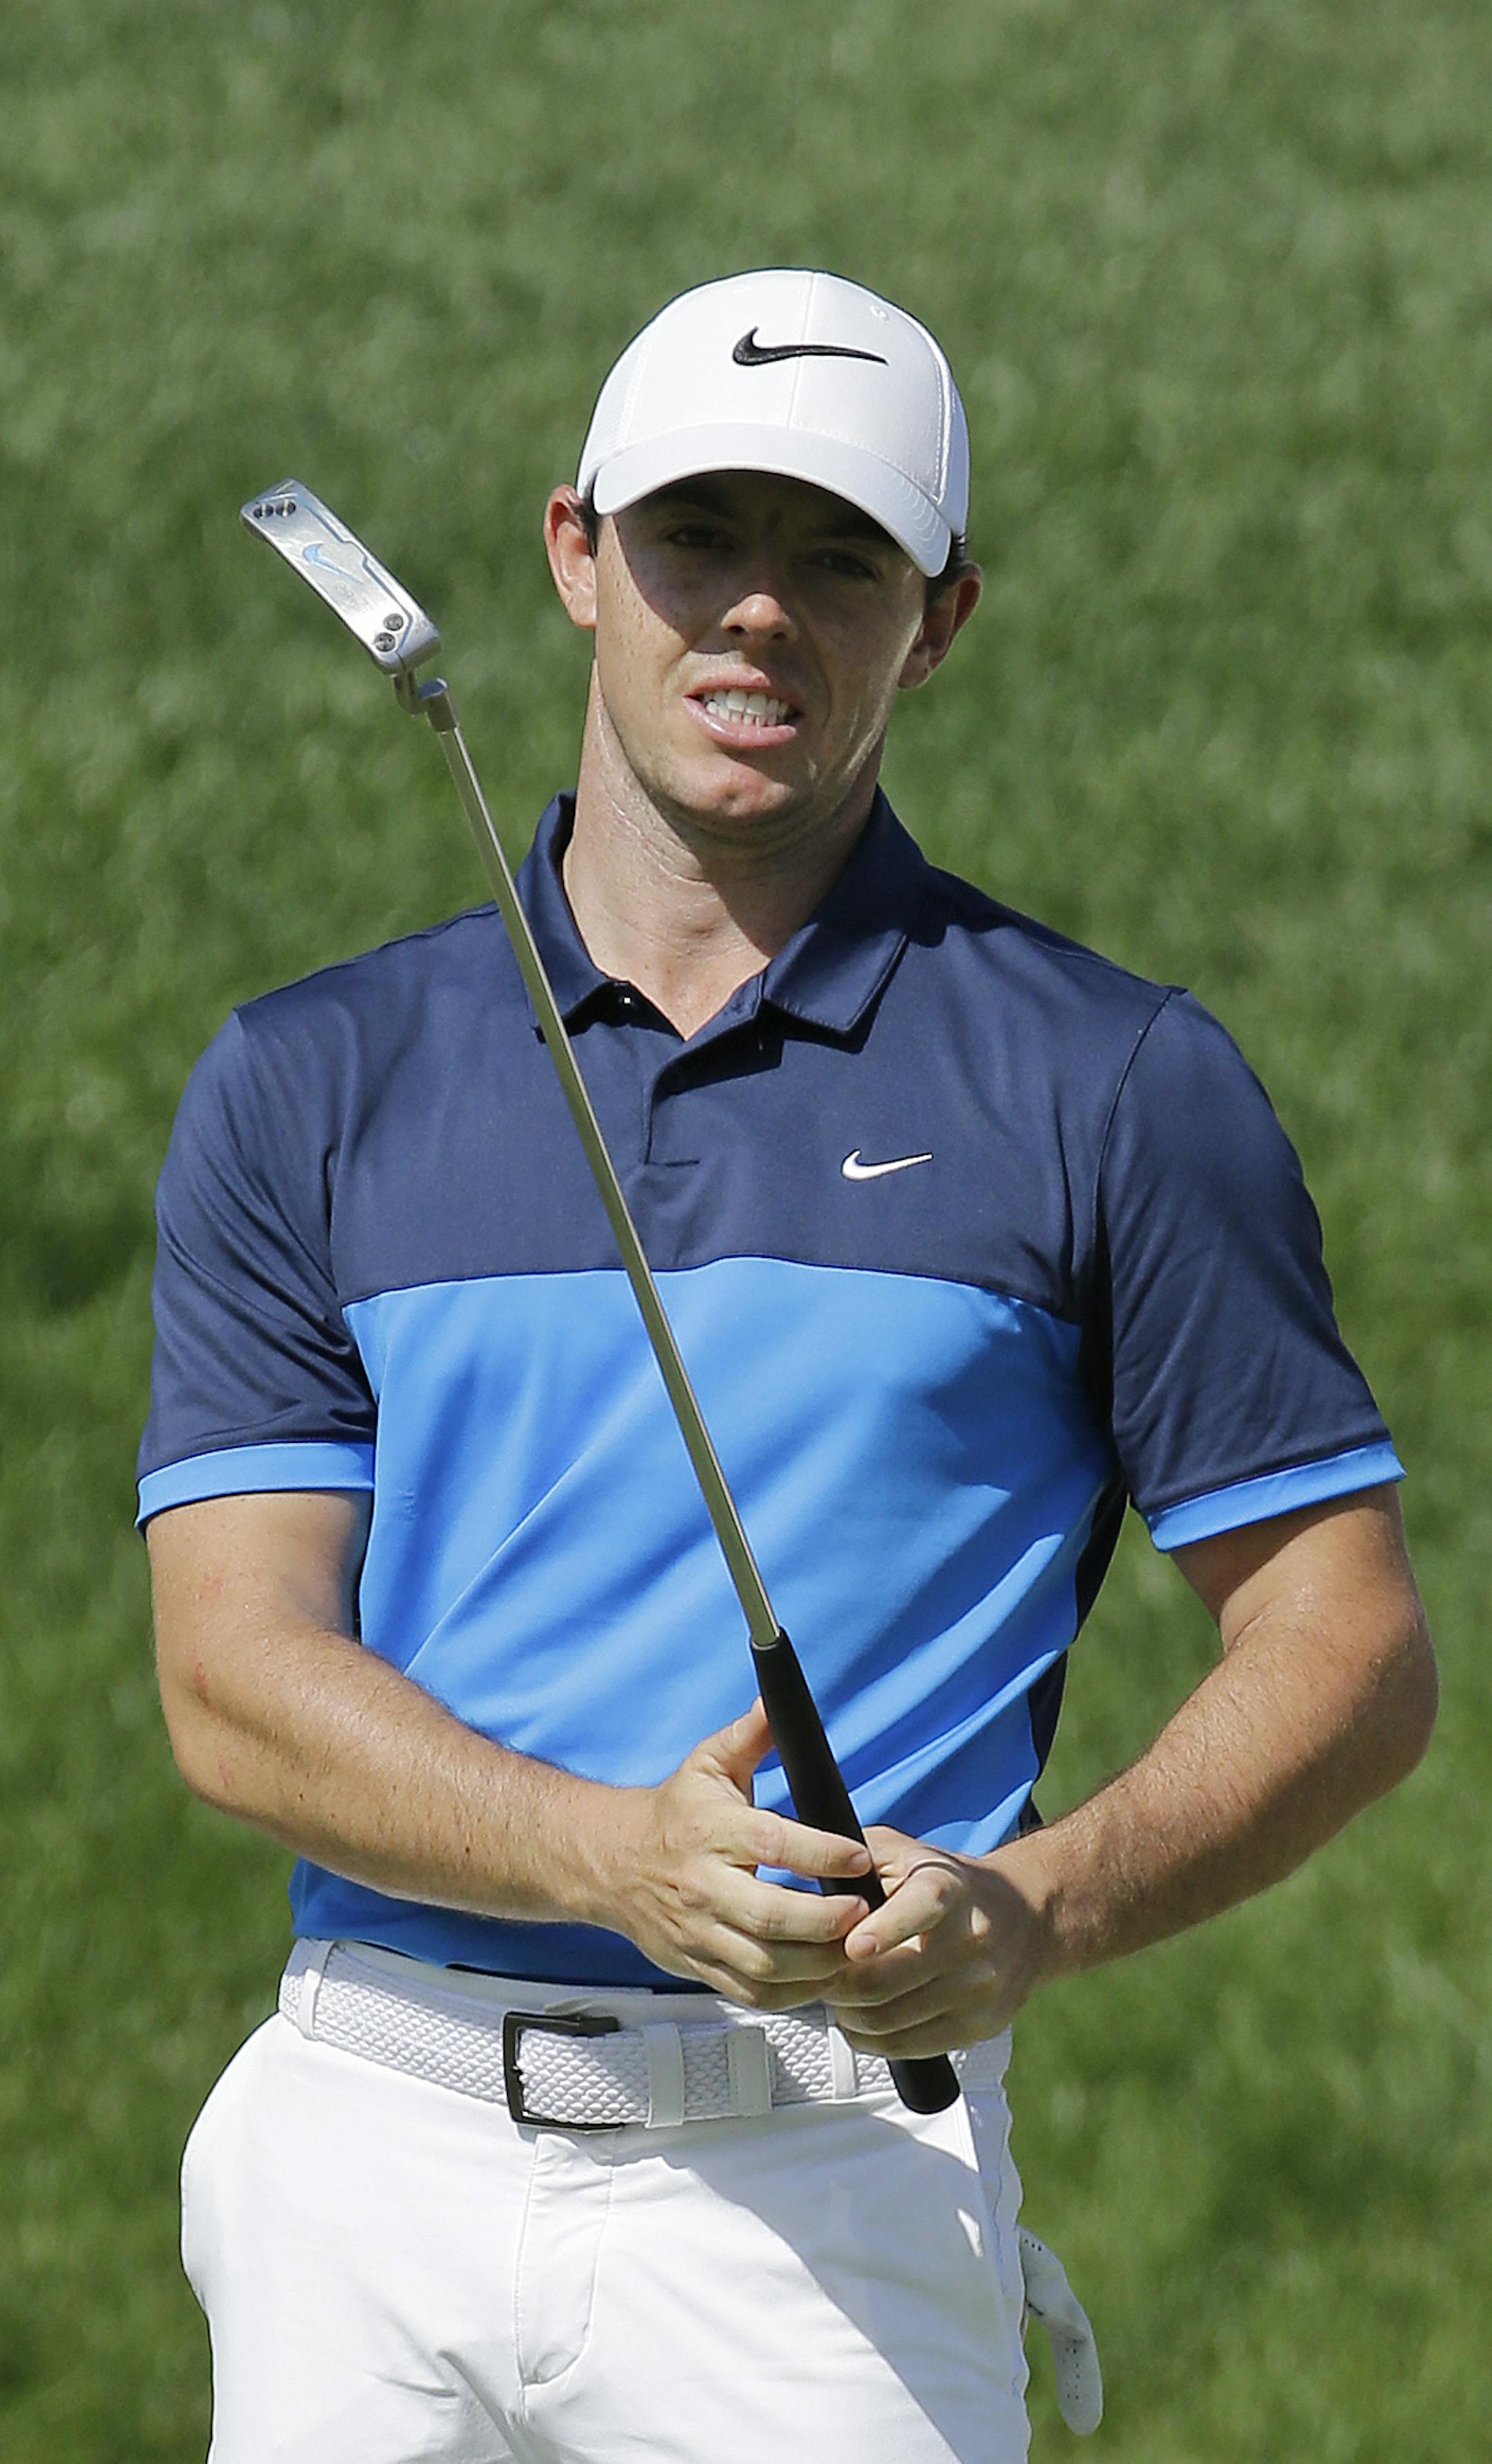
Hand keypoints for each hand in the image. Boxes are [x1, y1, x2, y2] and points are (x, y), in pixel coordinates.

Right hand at [600, 1701, 874, 2007]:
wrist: (609, 1861)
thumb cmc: (672, 1812)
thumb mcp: (708, 1763)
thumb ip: (750, 1735)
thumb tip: (778, 1700)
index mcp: (711, 1831)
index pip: (772, 1844)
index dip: (821, 1854)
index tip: (859, 1856)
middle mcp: (703, 1886)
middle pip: (769, 1916)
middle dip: (825, 1920)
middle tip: (865, 1910)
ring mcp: (699, 1932)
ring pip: (763, 1965)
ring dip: (816, 1965)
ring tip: (853, 1947)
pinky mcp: (697, 1965)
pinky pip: (749, 1993)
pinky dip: (791, 1994)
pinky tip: (821, 1976)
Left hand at [824, 1826, 1056, 2057]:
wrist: (1025, 1917)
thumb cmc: (950, 1885)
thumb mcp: (905, 1851)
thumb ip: (855, 1855)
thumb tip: (804, 1874)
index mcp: (949, 1888)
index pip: (919, 1909)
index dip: (882, 1930)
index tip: (852, 1946)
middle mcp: (970, 1938)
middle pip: (885, 1981)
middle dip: (836, 1982)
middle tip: (818, 1974)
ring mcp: (978, 1988)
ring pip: (888, 2020)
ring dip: (847, 2013)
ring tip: (837, 1996)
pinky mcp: (977, 2026)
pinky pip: (907, 2046)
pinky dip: (870, 2039)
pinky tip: (858, 2021)